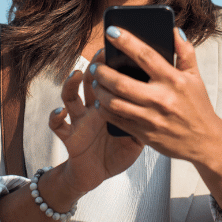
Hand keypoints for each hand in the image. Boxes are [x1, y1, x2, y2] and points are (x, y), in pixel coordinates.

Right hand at [48, 51, 142, 195]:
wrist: (98, 172)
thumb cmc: (119, 151)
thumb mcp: (138, 136)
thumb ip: (147, 119)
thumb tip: (165, 102)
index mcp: (111, 104)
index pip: (111, 79)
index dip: (114, 65)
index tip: (122, 49)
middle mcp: (93, 107)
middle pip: (91, 81)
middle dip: (95, 66)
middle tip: (101, 53)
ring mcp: (80, 120)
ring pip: (71, 97)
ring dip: (71, 84)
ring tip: (77, 74)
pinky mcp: (69, 136)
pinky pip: (58, 126)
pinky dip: (56, 117)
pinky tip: (59, 111)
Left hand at [89, 27, 221, 162]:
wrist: (205, 142)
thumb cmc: (198, 106)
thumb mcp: (195, 76)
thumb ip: (185, 52)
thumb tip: (174, 30)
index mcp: (173, 80)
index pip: (146, 55)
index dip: (126, 41)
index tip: (111, 31)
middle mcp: (161, 99)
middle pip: (122, 82)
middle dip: (103, 72)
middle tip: (95, 65)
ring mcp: (151, 118)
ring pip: (115, 103)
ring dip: (99, 90)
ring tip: (95, 82)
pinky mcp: (144, 134)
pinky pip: (117, 120)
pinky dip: (104, 110)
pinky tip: (100, 102)